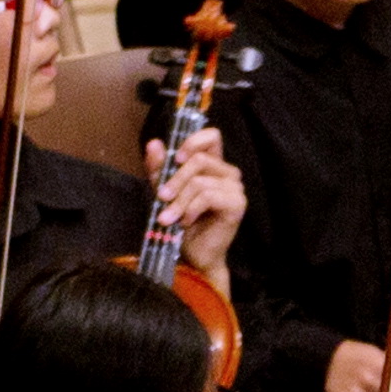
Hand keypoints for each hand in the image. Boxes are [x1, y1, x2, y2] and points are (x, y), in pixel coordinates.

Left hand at [158, 131, 247, 273]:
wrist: (192, 255)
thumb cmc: (180, 223)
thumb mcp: (164, 191)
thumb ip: (159, 168)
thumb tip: (153, 143)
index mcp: (213, 164)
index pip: (212, 136)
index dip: (193, 142)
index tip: (174, 159)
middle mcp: (227, 172)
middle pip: (200, 159)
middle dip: (175, 179)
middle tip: (161, 198)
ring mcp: (235, 188)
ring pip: (200, 181)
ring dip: (179, 201)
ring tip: (168, 218)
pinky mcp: (237, 204)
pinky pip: (208, 196)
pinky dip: (191, 209)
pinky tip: (186, 222)